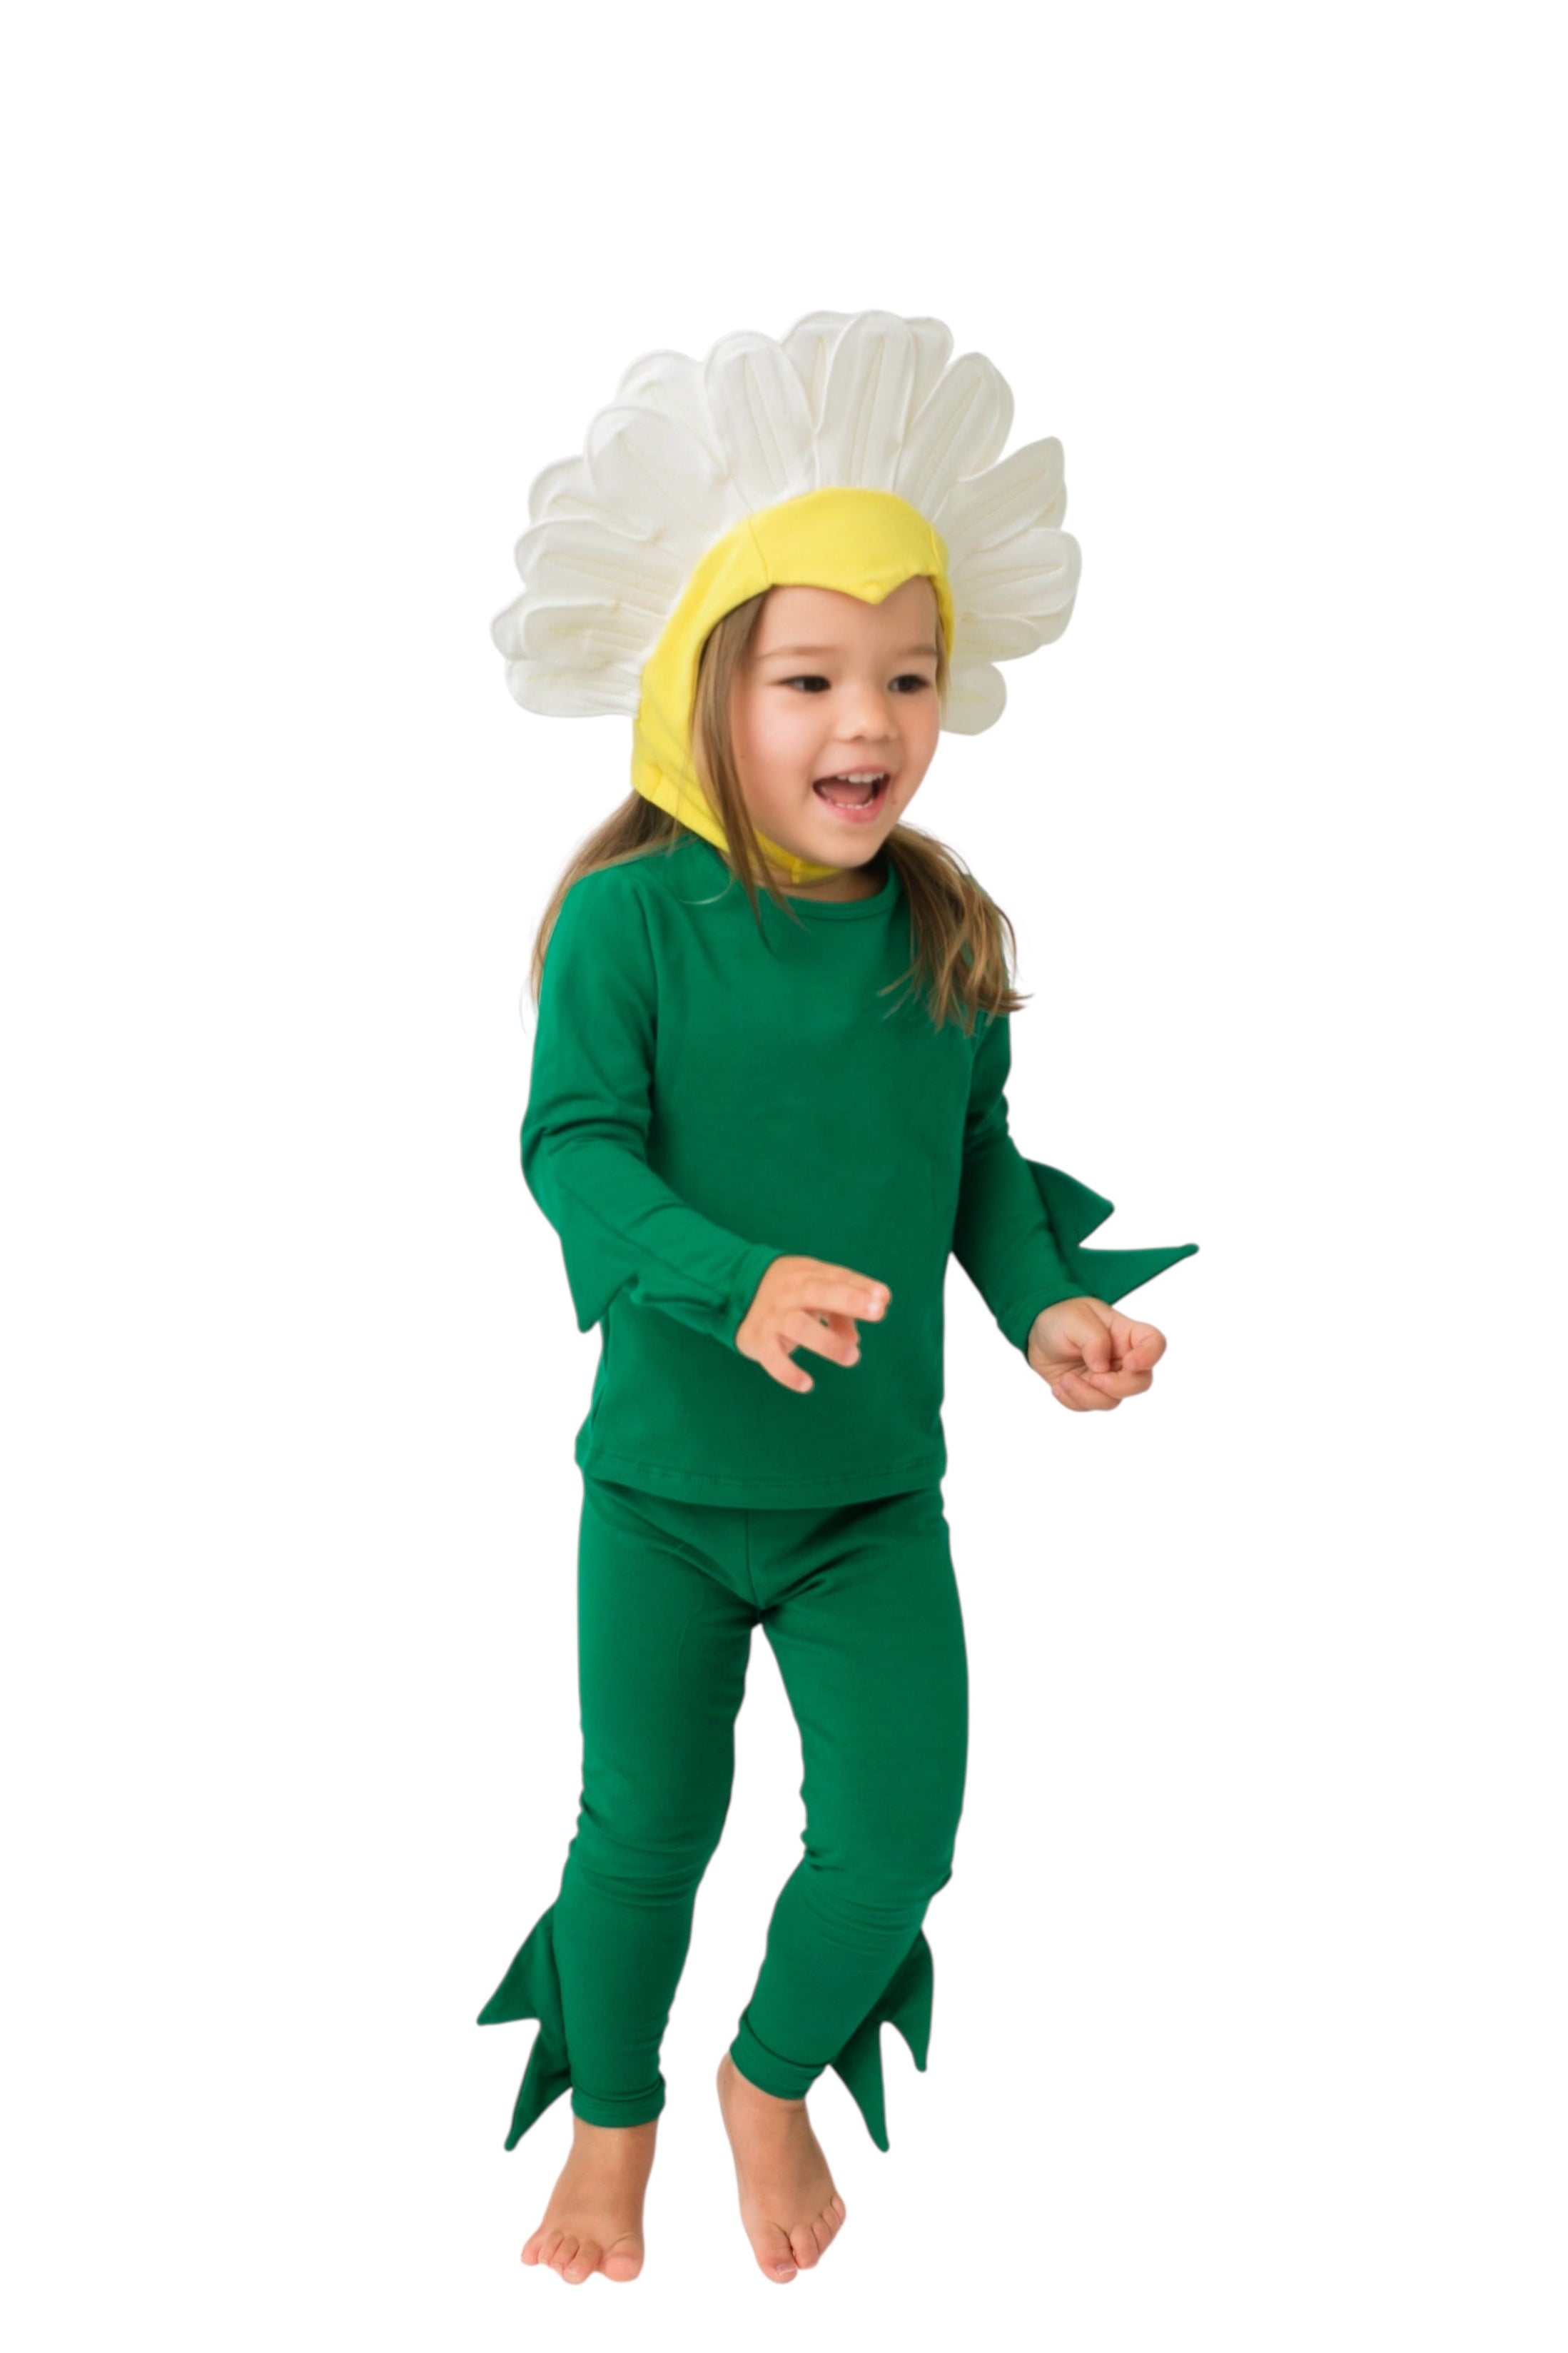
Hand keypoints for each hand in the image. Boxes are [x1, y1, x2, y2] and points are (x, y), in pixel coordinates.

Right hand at [736, 1256, 890, 1393]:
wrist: (734, 1290)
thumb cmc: (790, 1294)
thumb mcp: (814, 1292)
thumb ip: (840, 1313)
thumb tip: (855, 1341)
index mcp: (809, 1276)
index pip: (838, 1277)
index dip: (861, 1286)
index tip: (883, 1297)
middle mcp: (791, 1293)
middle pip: (820, 1292)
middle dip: (849, 1300)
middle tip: (877, 1311)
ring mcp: (775, 1316)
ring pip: (800, 1326)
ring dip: (827, 1341)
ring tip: (852, 1357)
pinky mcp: (760, 1340)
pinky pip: (773, 1358)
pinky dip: (788, 1372)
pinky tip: (807, 1384)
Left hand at [1026, 1296, 1166, 1410]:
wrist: (1037, 1332)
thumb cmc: (1062, 1317)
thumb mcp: (1075, 1319)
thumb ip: (1093, 1340)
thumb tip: (1102, 1368)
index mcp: (1126, 1334)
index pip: (1154, 1344)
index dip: (1150, 1357)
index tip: (1130, 1363)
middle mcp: (1123, 1358)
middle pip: (1140, 1382)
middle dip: (1116, 1387)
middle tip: (1093, 1378)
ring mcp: (1108, 1377)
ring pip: (1113, 1400)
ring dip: (1087, 1395)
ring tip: (1064, 1380)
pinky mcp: (1091, 1391)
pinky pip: (1090, 1406)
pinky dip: (1073, 1400)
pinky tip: (1059, 1386)